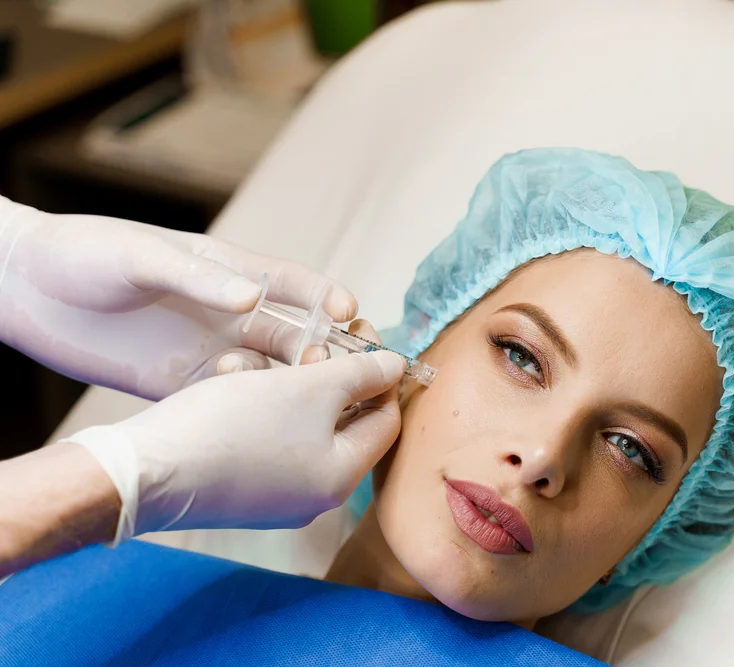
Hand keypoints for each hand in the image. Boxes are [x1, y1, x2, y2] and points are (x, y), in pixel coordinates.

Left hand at [0, 197, 354, 398]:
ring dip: (296, 381)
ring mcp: (208, 348)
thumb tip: (255, 297)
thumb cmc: (82, 254)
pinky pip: (233, 398)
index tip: (348, 313)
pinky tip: (260, 415)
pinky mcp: (182, 383)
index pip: (292, 283)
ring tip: (309, 396)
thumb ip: (198, 277)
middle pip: (294, 331)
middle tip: (338, 367)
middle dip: (324, 347)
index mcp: (226, 270)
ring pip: (272, 369)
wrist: (25, 289)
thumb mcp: (141, 256)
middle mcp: (227, 311)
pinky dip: (255, 406)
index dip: (325, 297)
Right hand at [64, 344, 404, 539]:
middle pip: (342, 422)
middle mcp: (313, 495)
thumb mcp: (308, 389)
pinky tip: (231, 376)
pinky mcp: (236, 488)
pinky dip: (256, 402)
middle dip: (329, 373)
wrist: (142, 471)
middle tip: (312, 339)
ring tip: (259, 354)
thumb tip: (397, 366)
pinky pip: (263, 437)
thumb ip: (360, 374)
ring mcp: (273, 496)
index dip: (381, 372)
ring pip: (297, 424)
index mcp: (340, 477)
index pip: (385, 420)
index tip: (362, 332)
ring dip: (285, 381)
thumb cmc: (233, 426)